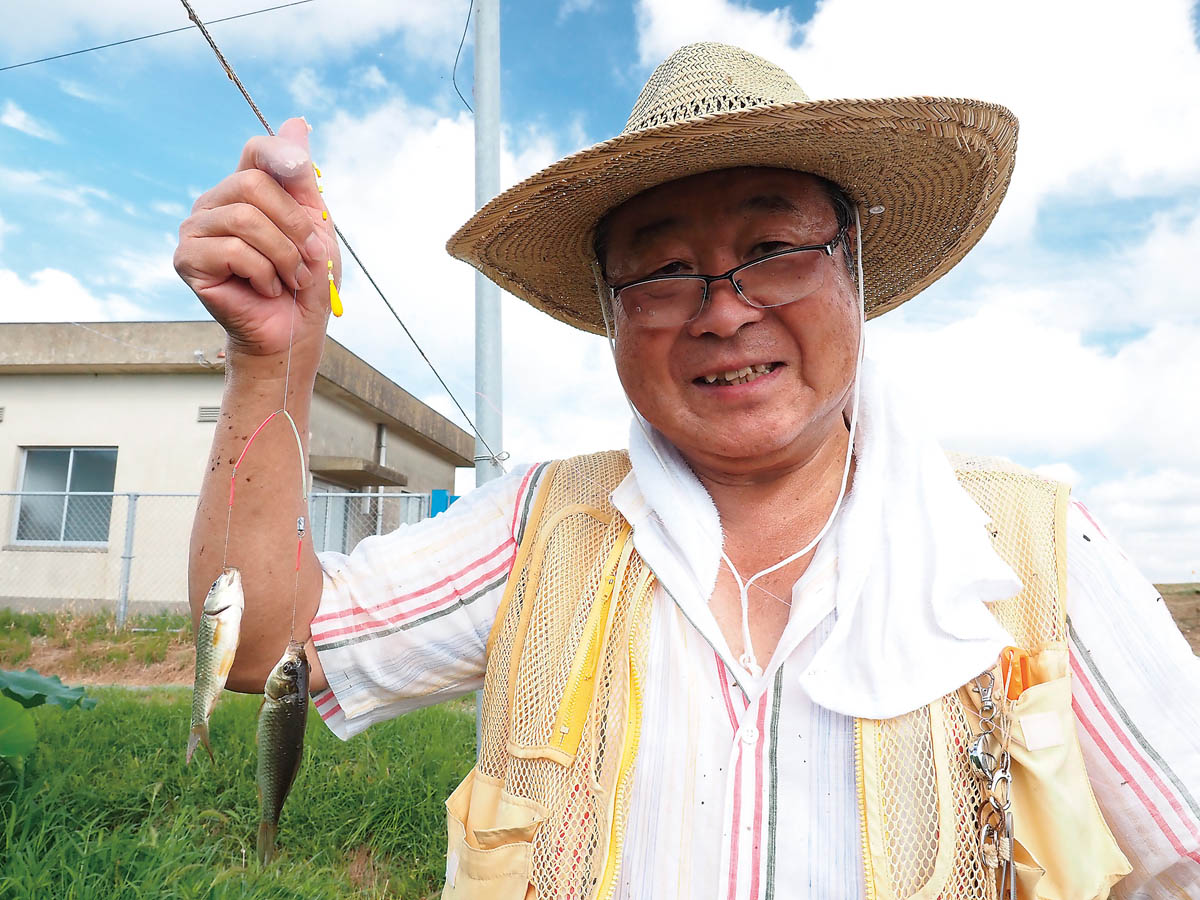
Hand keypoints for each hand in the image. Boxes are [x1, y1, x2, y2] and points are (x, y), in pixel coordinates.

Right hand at [174, 118, 341, 359]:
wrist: (292, 332)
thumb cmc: (304, 281)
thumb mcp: (315, 226)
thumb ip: (302, 178)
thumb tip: (297, 120)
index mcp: (245, 190)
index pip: (257, 150)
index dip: (281, 155)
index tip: (301, 172)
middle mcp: (214, 202)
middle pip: (254, 184)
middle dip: (295, 225)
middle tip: (309, 258)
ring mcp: (195, 229)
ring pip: (246, 219)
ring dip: (284, 255)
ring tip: (290, 279)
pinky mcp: (186, 259)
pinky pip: (233, 250)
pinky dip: (263, 274)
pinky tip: (264, 289)